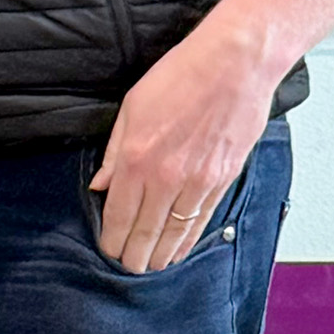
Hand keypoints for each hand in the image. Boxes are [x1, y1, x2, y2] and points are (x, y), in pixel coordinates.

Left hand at [90, 18, 276, 274]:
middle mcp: (166, 177)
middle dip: (133, 255)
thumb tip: (100, 185)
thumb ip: (114, 153)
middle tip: (127, 266)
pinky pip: (201, 220)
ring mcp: (198, 182)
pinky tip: (179, 249)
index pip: (118, 214)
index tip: (107, 249)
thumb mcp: (132, 108)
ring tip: (150, 266)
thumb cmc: (180, 77)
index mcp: (137, 158)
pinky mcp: (223, 180)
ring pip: (175, 233)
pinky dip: (188, 240)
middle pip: (145, 232)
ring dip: (160, 254)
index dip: (111, 238)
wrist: (234, 66)